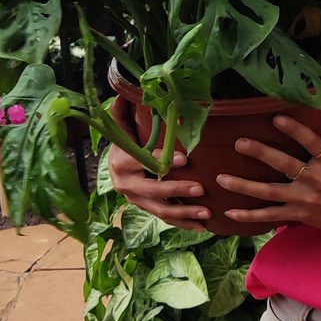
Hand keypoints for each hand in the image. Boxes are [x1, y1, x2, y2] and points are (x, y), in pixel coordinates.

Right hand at [107, 94, 213, 231]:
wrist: (114, 163)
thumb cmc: (126, 140)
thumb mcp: (123, 125)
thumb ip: (124, 111)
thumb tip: (126, 92)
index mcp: (121, 162)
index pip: (144, 161)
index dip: (163, 160)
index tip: (185, 159)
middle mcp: (126, 184)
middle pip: (153, 191)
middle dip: (177, 191)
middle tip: (200, 189)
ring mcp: (137, 200)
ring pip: (161, 210)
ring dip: (184, 213)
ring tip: (206, 213)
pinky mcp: (146, 208)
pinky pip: (165, 218)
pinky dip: (183, 223)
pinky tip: (202, 227)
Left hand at [216, 90, 320, 236]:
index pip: (311, 142)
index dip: (294, 130)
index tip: (275, 118)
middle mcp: (316, 179)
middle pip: (285, 165)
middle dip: (261, 153)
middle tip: (239, 142)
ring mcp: (304, 199)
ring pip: (270, 192)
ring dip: (245, 187)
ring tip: (222, 178)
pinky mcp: (298, 214)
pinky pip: (271, 215)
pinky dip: (250, 216)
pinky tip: (230, 212)